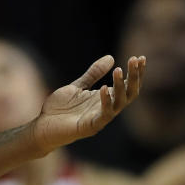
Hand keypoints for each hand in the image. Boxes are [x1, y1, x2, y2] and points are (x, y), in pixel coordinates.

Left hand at [31, 55, 145, 153]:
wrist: (43, 126)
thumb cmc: (61, 108)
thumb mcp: (78, 86)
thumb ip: (93, 74)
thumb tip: (111, 58)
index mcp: (106, 99)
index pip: (127, 86)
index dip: (135, 73)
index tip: (141, 58)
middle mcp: (107, 108)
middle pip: (129, 93)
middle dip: (134, 77)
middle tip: (135, 60)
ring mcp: (100, 118)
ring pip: (119, 103)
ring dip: (119, 86)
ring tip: (118, 70)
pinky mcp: (90, 127)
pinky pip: (103, 115)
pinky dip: (105, 102)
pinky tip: (104, 89)